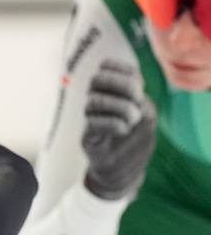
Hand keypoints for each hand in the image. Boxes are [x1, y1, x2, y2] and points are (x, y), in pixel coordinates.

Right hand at [82, 59, 156, 199]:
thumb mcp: (146, 112)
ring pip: (94, 101)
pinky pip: (92, 123)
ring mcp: (89, 118)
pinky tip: (124, 130)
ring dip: (121, 108)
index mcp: (109, 90)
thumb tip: (132, 90)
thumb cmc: (135, 137)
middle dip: (122, 86)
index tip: (138, 87)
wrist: (123, 168)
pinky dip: (113, 124)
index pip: (106, 66)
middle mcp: (96, 100)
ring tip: (132, 120)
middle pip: (97, 79)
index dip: (122, 71)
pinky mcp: (87, 136)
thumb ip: (138, 98)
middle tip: (137, 99)